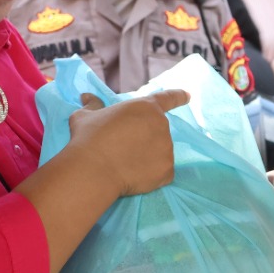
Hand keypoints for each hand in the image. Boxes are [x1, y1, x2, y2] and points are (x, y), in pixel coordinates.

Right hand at [68, 89, 189, 196]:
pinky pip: (161, 173)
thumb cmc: (89, 137)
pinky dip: (150, 175)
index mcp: (146, 107)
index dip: (178, 96)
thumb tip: (86, 96)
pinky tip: (133, 176)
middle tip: (123, 148)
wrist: (93, 169)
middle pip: (158, 132)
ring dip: (147, 157)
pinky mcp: (167, 171)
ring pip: (160, 153)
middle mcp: (162, 125)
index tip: (188, 96)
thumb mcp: (85, 116)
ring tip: (124, 163)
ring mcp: (167, 149)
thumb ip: (92, 105)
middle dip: (145, 139)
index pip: (168, 98)